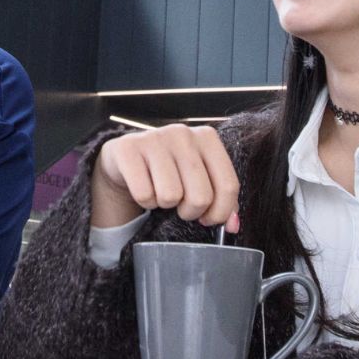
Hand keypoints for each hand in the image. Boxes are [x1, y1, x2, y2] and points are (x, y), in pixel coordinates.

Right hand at [91, 124, 239, 229]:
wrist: (126, 160)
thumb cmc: (170, 172)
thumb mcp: (200, 179)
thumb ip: (222, 200)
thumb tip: (232, 225)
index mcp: (207, 137)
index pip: (228, 185)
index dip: (220, 212)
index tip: (208, 219)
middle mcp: (182, 133)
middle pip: (200, 196)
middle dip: (191, 212)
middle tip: (181, 207)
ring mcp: (154, 138)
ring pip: (170, 196)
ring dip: (164, 205)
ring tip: (160, 193)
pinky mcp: (127, 148)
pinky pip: (144, 194)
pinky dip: (144, 201)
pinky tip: (144, 187)